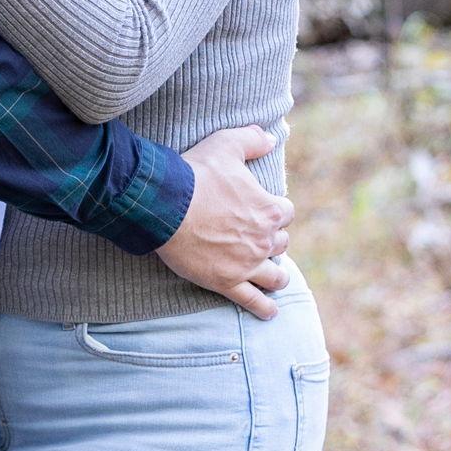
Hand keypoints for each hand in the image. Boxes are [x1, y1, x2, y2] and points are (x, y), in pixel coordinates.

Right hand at [156, 125, 295, 319]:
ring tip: (273, 276)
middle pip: (281, 244)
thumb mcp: (226, 144)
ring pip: (275, 275)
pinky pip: (253, 300)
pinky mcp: (227, 282)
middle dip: (272, 241)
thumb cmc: (195, 174)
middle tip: (257, 239)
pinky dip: (264, 308)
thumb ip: (252, 139)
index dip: (275, 210)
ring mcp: (247, 264)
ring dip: (276, 275)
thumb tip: (270, 138)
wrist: (165, 207)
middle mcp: (263, 240)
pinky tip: (270, 312)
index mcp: (268, 209)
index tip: (264, 210)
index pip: (285, 212)